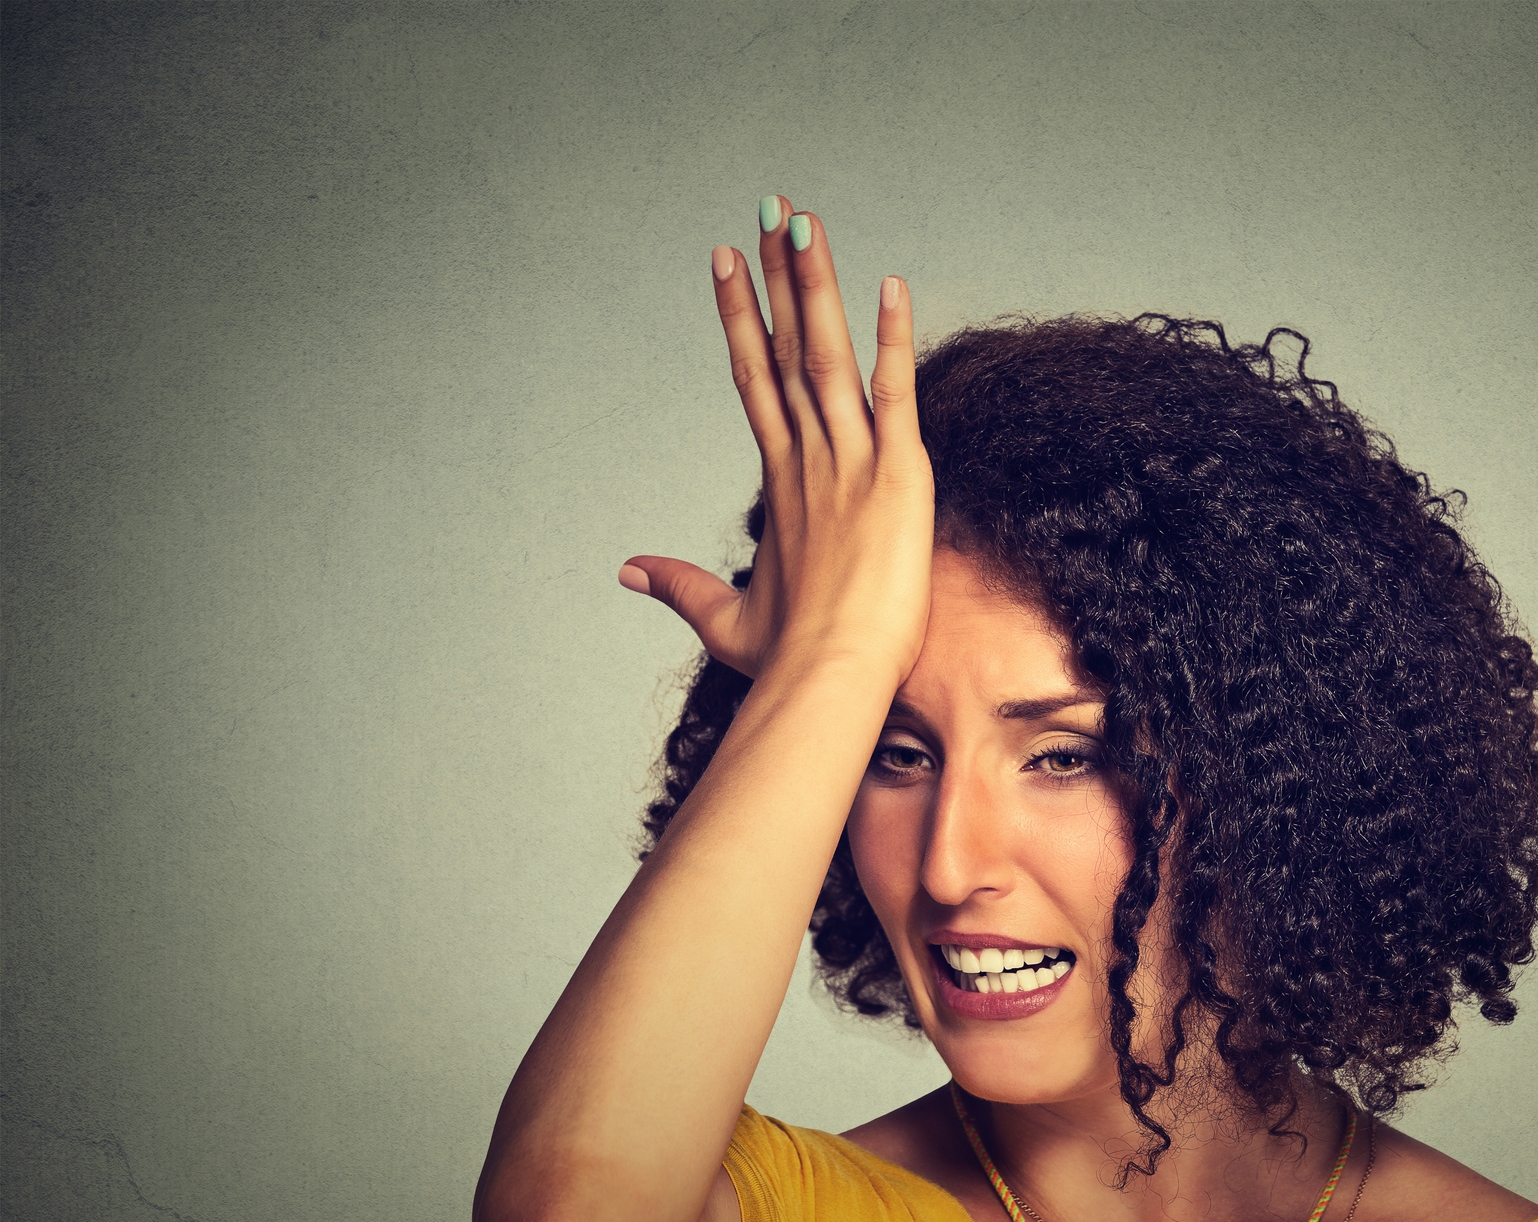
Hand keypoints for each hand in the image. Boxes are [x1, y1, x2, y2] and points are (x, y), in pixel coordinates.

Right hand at [619, 198, 933, 682]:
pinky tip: (891, 286)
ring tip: (804, 220)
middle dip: (775, 276)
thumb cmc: (786, 659)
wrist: (826, 682)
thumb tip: (627, 571)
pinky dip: (894, 340)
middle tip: (768, 210)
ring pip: (828, 354)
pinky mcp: (897, 475)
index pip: (756, 380)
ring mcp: (850, 462)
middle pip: (785, 349)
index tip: (729, 262)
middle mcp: (807, 458)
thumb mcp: (726, 618)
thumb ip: (680, 586)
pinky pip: (894, 393)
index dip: (743, 318)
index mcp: (780, 481)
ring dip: (816, 284)